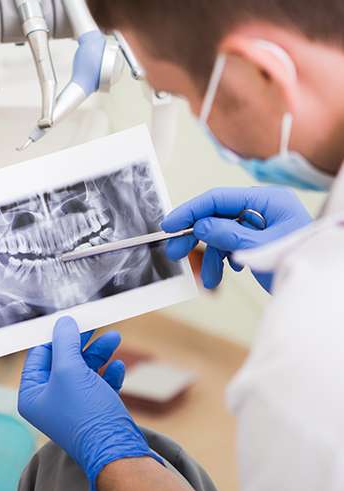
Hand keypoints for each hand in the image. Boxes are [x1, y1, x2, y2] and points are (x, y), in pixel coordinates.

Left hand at [18, 317, 162, 490]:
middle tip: (95, 324)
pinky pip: (98, 384)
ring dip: (99, 353)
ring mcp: (73, 406)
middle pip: (63, 359)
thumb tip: (63, 322)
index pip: (39, 354)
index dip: (55, 335)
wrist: (117, 452)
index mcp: (33, 394)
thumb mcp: (69, 370)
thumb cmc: (86, 414)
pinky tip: (119, 367)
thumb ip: (64, 342)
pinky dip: (108, 373)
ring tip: (114, 338)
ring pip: (84, 369)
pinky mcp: (94, 411)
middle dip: (81, 342)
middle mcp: (50, 400)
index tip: (72, 319)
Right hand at [161, 187, 311, 291]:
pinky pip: (232, 245)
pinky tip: (224, 274)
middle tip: (175, 252)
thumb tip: (200, 226)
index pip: (219, 199)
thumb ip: (228, 235)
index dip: (191, 211)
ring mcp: (262, 225)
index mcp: (268, 201)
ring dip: (211, 257)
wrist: (320, 292)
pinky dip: (223, 260)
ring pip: (222, 234)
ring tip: (208, 279)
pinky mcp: (260, 241)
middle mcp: (264, 209)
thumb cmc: (301, 264)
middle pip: (217, 216)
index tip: (169, 225)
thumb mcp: (261, 249)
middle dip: (196, 236)